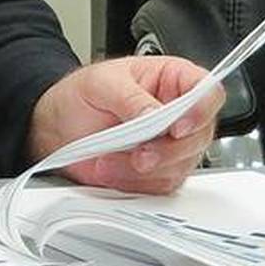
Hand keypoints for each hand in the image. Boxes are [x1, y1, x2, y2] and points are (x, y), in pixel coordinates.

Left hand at [27, 56, 223, 194]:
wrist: (57, 127)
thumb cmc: (80, 96)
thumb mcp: (100, 83)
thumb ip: (130, 98)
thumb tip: (155, 115)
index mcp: (172, 80)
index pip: (207, 92)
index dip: (200, 111)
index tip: (176, 127)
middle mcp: (178, 114)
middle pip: (200, 136)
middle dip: (167, 150)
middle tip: (138, 154)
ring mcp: (171, 145)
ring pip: (182, 166)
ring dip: (145, 170)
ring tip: (109, 160)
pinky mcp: (159, 171)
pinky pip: (162, 185)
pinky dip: (136, 183)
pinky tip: (111, 170)